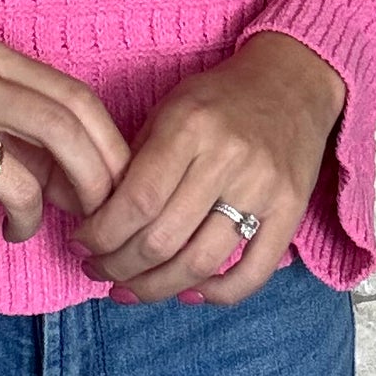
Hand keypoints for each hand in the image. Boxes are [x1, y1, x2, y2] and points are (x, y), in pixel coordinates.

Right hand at [0, 38, 132, 254]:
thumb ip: (34, 134)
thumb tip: (95, 185)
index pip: (77, 99)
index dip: (110, 148)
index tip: (120, 188)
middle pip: (63, 132)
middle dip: (93, 185)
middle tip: (94, 220)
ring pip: (24, 184)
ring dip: (32, 220)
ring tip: (17, 227)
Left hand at [68, 31, 345, 306]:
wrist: (292, 81)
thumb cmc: (219, 98)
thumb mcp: (169, 108)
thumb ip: (136, 160)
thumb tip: (97, 219)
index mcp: (190, 127)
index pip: (137, 200)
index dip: (102, 235)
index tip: (82, 245)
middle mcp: (228, 158)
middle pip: (163, 239)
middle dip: (119, 267)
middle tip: (99, 271)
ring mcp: (264, 188)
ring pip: (201, 263)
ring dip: (157, 288)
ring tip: (130, 290)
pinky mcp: (292, 211)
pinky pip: (253, 273)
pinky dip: (217, 294)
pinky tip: (188, 294)